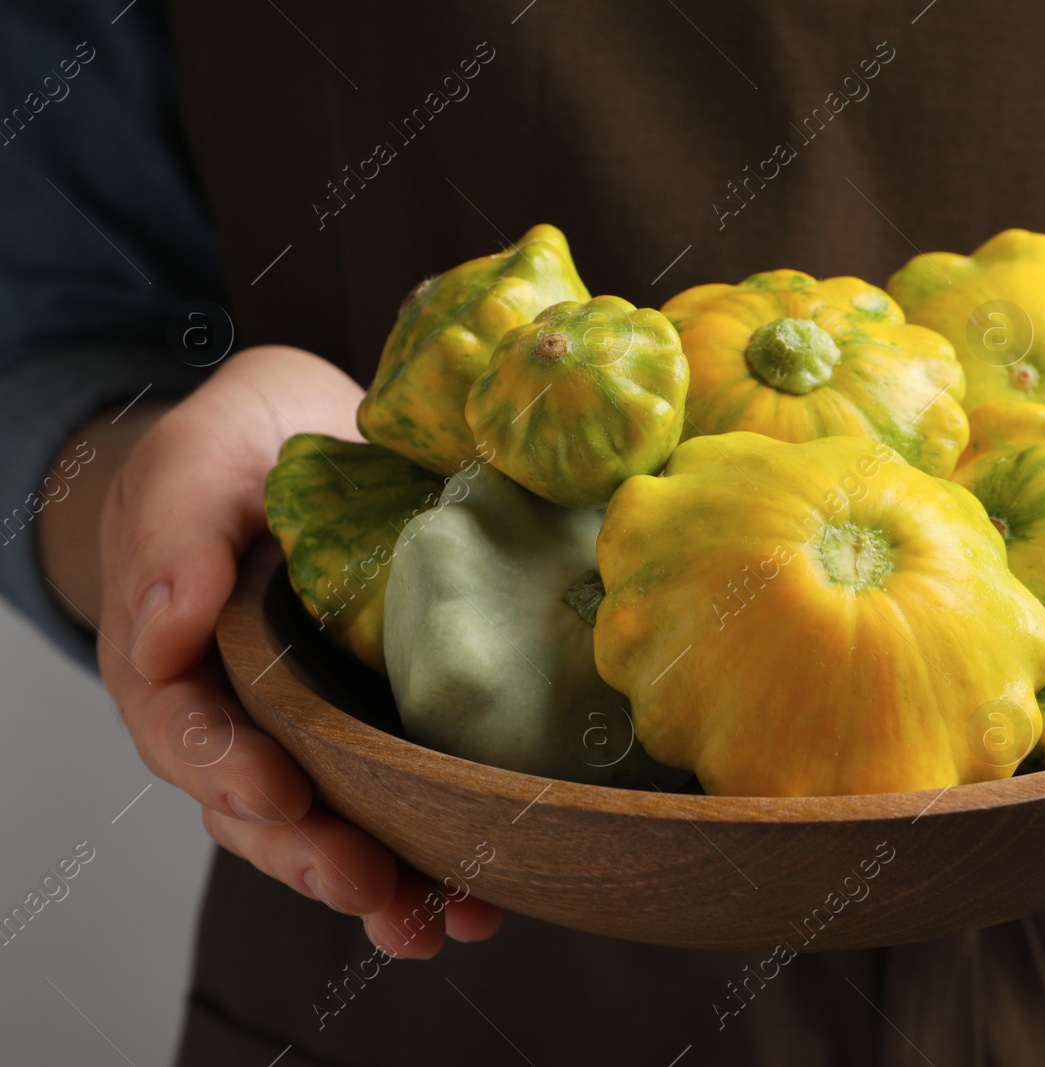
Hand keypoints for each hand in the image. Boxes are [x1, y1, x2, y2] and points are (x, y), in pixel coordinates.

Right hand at [84, 346, 502, 955]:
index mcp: (180, 659)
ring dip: (383, 885)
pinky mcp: (384, 738)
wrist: (312, 443)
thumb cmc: (245, 449)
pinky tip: (482, 904)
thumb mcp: (204, 456)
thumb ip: (175, 531)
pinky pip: (400, 809)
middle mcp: (243, 716)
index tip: (275, 793)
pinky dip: (437, 861)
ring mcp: (314, 735)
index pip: (188, 729)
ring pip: (331, 828)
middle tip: (366, 884)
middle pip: (260, 809)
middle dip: (311, 854)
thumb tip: (163, 628)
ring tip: (438, 924)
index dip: (226, 767)